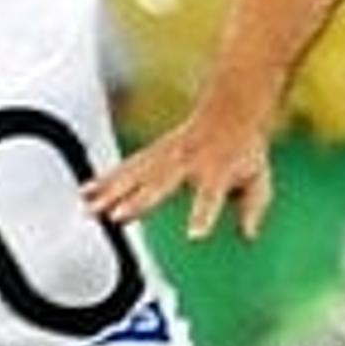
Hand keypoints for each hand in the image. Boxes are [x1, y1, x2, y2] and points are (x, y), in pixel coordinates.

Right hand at [85, 107, 277, 240]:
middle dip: (137, 200)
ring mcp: (166, 155)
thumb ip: (252, 208)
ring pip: (134, 174)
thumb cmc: (243, 150)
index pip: (210, 197)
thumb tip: (249, 236)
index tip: (194, 235)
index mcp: (216, 172)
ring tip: (91, 209)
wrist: (230, 110)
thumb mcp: (258, 180)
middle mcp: (186, 162)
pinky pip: (125, 166)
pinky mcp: (152, 152)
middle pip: (159, 184)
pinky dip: (105, 179)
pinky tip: (86, 192)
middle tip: (118, 216)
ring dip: (111, 192)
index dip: (202, 216)